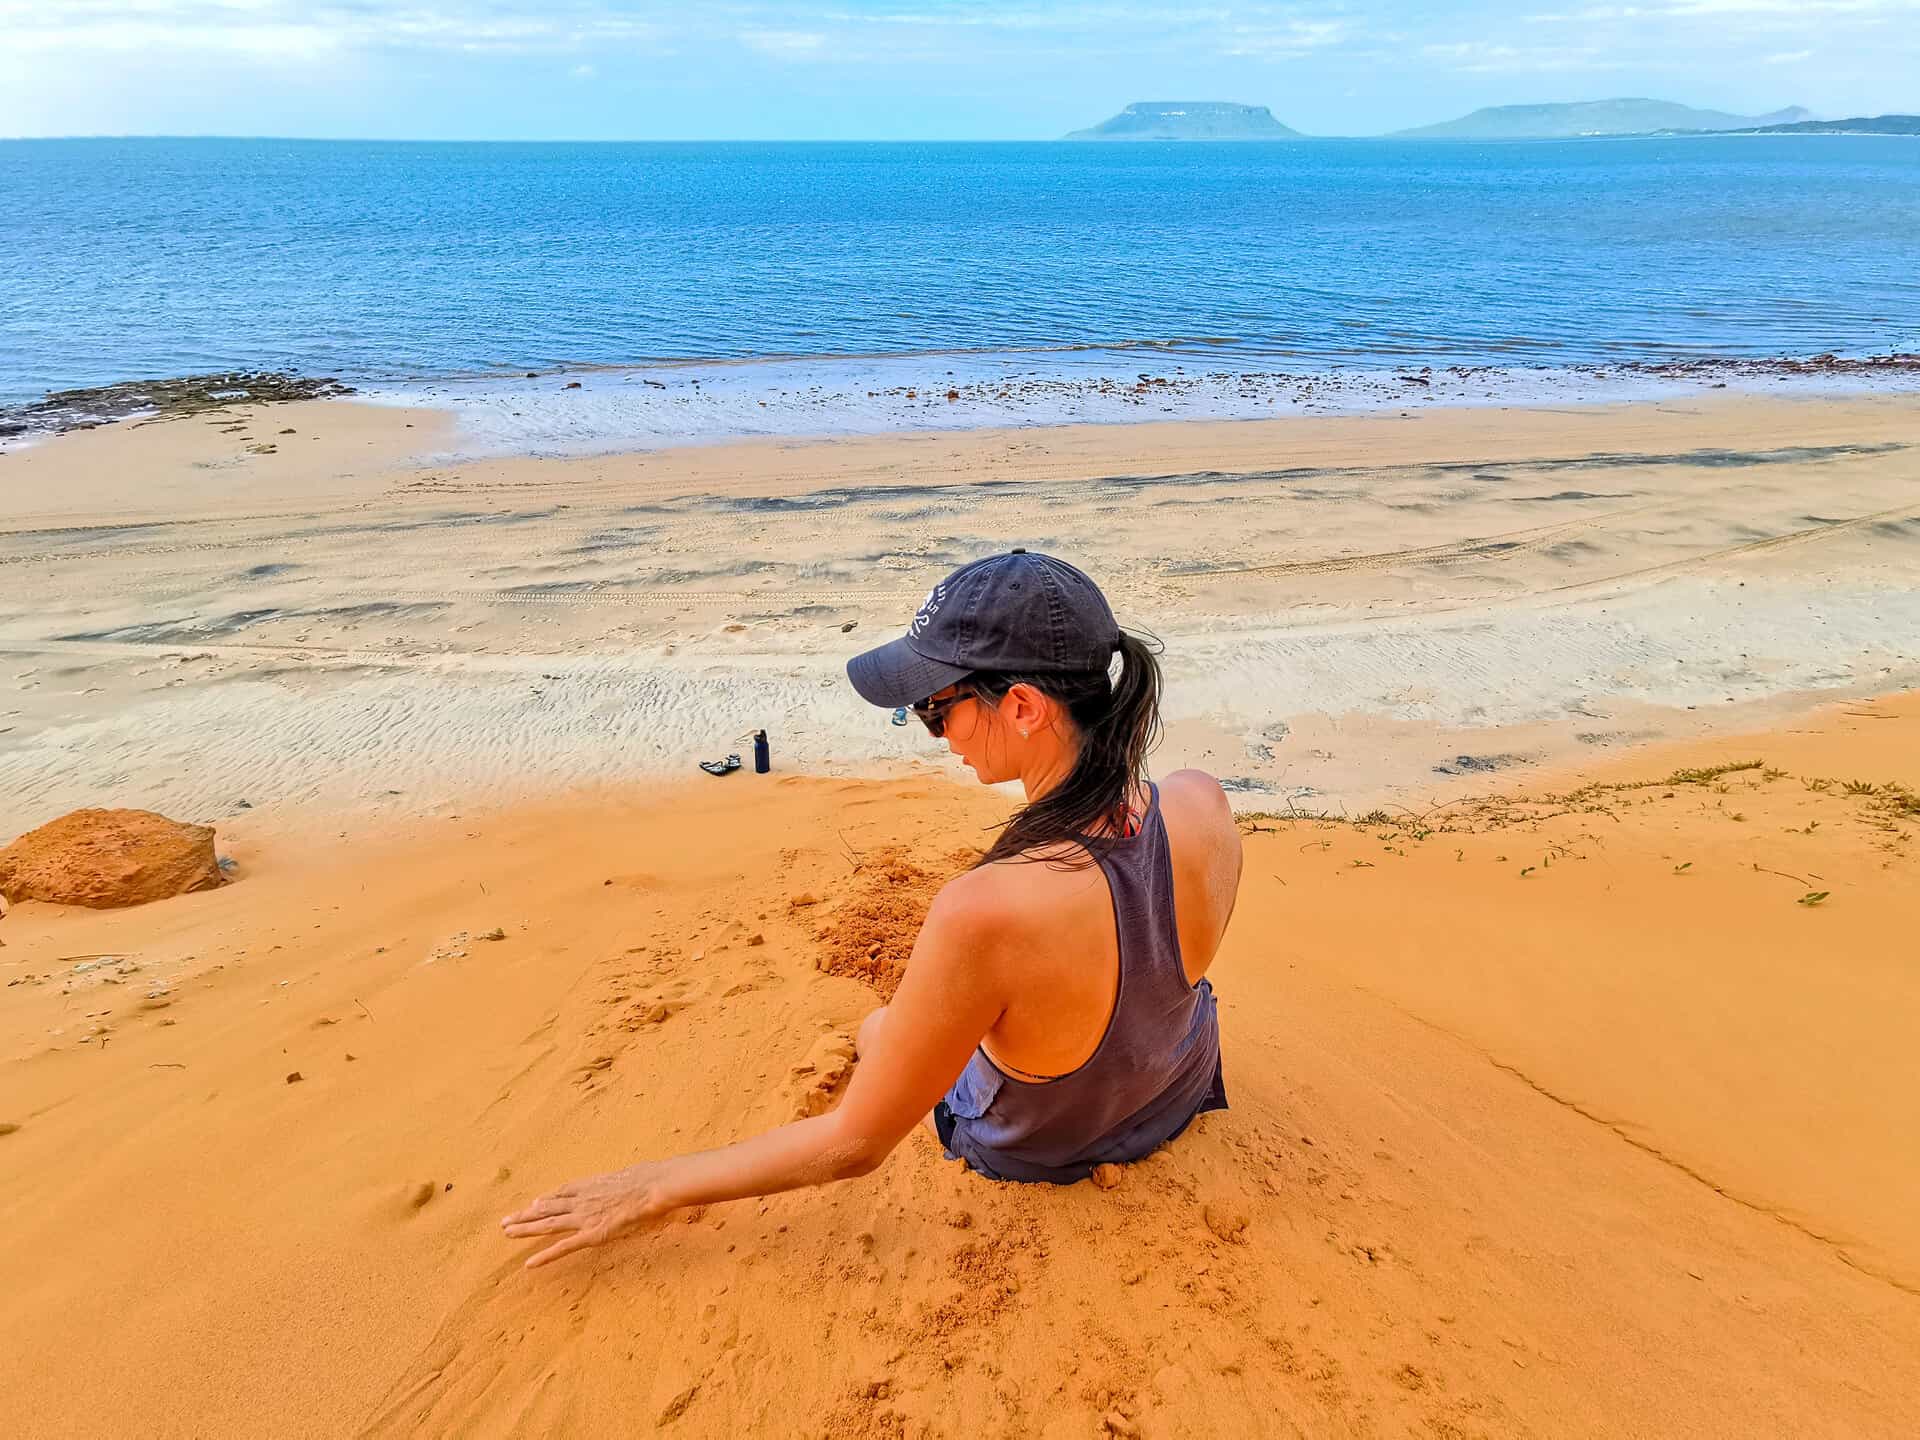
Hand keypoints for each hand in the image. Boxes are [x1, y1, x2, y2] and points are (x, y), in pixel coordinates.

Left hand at [500, 1162, 673, 1268]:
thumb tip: (633, 1175)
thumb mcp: (631, 1174)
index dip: (545, 1200)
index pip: (561, 1194)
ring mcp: (583, 1218)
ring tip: (507, 1234)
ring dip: (525, 1229)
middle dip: (524, 1214)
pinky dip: (545, 1256)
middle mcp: (580, 1200)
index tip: (532, 1204)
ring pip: (547, 1224)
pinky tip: (530, 1264)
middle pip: (546, 1207)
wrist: (651, 1187)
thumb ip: (623, 1179)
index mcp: (590, 1186)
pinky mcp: (590, 1235)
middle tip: (505, 1221)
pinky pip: (563, 1247)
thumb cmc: (648, 1179)